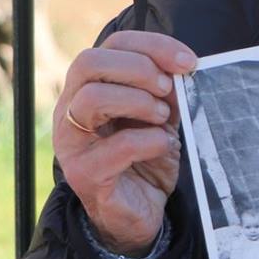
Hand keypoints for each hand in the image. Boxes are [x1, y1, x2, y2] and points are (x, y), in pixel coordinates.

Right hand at [54, 30, 196, 256]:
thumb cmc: (146, 157)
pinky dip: (148, 140)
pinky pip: (117, 147)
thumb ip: (164, 90)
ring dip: (137, 101)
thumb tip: (180, 67)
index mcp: (88, 88)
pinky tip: (161, 146)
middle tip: (168, 88)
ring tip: (161, 117)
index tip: (188, 61)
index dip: (152, 45)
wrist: (139, 213)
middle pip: (88, 63)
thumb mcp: (159, 115)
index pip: (111, 45)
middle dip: (138, 68)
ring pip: (91, 98)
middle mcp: (70, 111)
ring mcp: (72, 143)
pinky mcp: (86, 175)